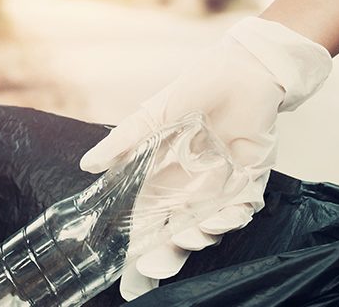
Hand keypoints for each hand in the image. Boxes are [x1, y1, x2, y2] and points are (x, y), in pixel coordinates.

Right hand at [78, 17, 330, 299]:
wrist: (243, 69)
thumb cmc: (194, 89)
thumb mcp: (152, 116)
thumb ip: (122, 142)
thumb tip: (88, 165)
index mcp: (163, 175)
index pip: (148, 217)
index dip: (141, 243)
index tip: (134, 268)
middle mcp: (190, 186)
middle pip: (178, 230)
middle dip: (172, 250)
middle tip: (165, 260)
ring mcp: (219, 184)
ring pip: (210, 224)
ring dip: (204, 235)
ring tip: (199, 233)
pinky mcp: (250, 178)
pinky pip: (243, 207)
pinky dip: (236, 216)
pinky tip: (229, 214)